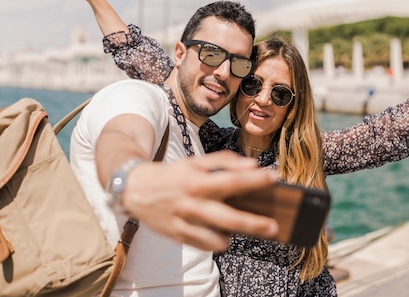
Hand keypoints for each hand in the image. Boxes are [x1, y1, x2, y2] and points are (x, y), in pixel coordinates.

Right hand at [123, 151, 279, 250]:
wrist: (134, 189)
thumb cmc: (173, 175)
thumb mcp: (195, 162)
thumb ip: (224, 162)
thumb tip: (251, 165)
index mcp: (198, 182)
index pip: (232, 181)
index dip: (255, 180)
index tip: (274, 178)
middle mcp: (192, 204)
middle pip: (229, 218)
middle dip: (254, 224)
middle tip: (274, 227)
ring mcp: (184, 223)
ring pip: (217, 239)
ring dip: (235, 236)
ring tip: (245, 230)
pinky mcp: (178, 237)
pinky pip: (204, 246)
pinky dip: (217, 242)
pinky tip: (222, 235)